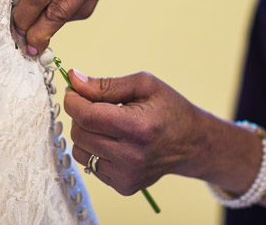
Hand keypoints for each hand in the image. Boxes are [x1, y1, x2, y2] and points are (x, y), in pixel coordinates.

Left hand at [64, 70, 208, 195]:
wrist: (192, 143)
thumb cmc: (169, 109)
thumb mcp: (144, 85)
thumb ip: (105, 84)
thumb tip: (74, 79)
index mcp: (137, 127)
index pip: (87, 116)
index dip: (73, 101)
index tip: (73, 92)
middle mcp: (131, 156)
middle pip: (80, 133)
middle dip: (79, 115)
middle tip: (92, 104)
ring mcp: (127, 175)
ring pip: (80, 151)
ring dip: (84, 133)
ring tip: (104, 124)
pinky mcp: (124, 186)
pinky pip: (90, 165)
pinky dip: (94, 150)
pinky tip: (113, 141)